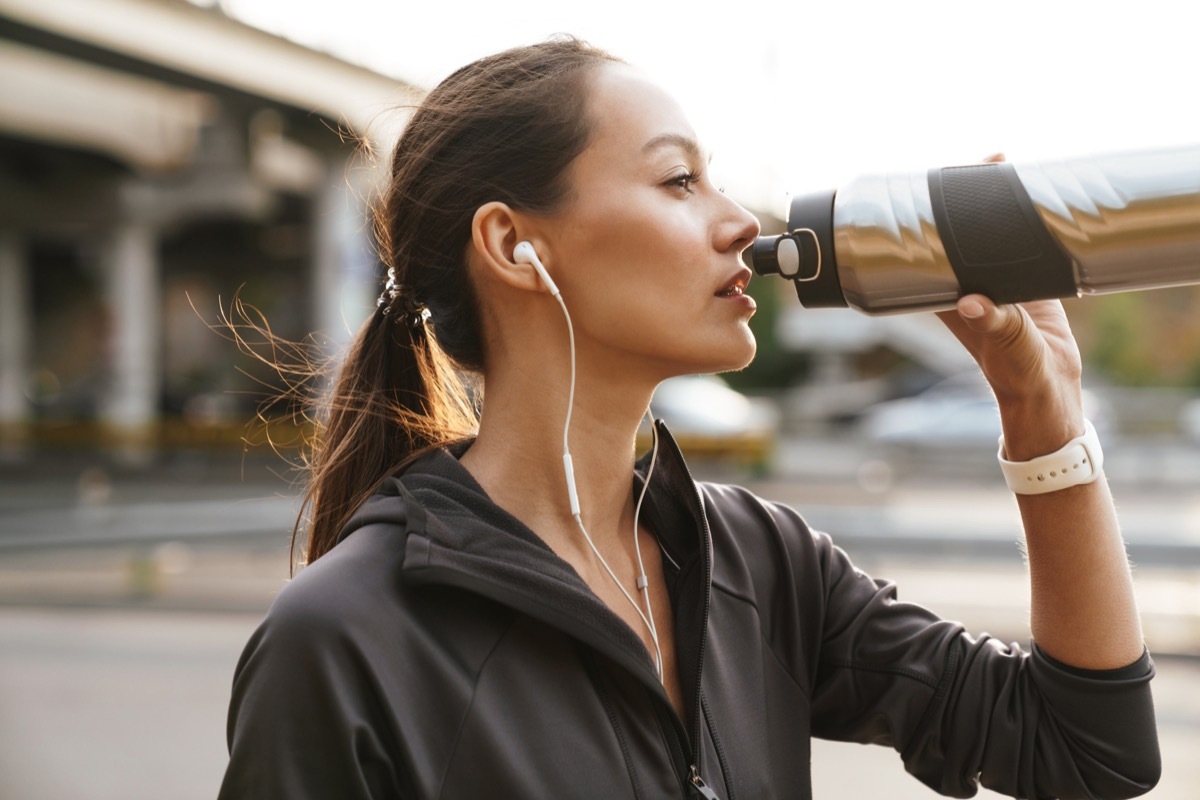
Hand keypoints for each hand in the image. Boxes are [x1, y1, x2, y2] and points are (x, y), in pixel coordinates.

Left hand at [933, 153, 1085, 456]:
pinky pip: (1016, 241)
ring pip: (984, 230)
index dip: (929, 213)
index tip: (942, 180)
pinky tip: (1028, 193)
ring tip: (1002, 164)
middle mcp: (964, 281)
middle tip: (983, 160)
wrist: (1048, 387)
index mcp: (946, 294)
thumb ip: (993, 322)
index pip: (926, 244)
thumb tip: (972, 302)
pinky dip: (1019, 217)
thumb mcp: (1004, 344)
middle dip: (963, 194)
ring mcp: (993, 277)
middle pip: (953, 228)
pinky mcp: (1024, 278)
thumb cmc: (1016, 371)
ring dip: (992, 201)